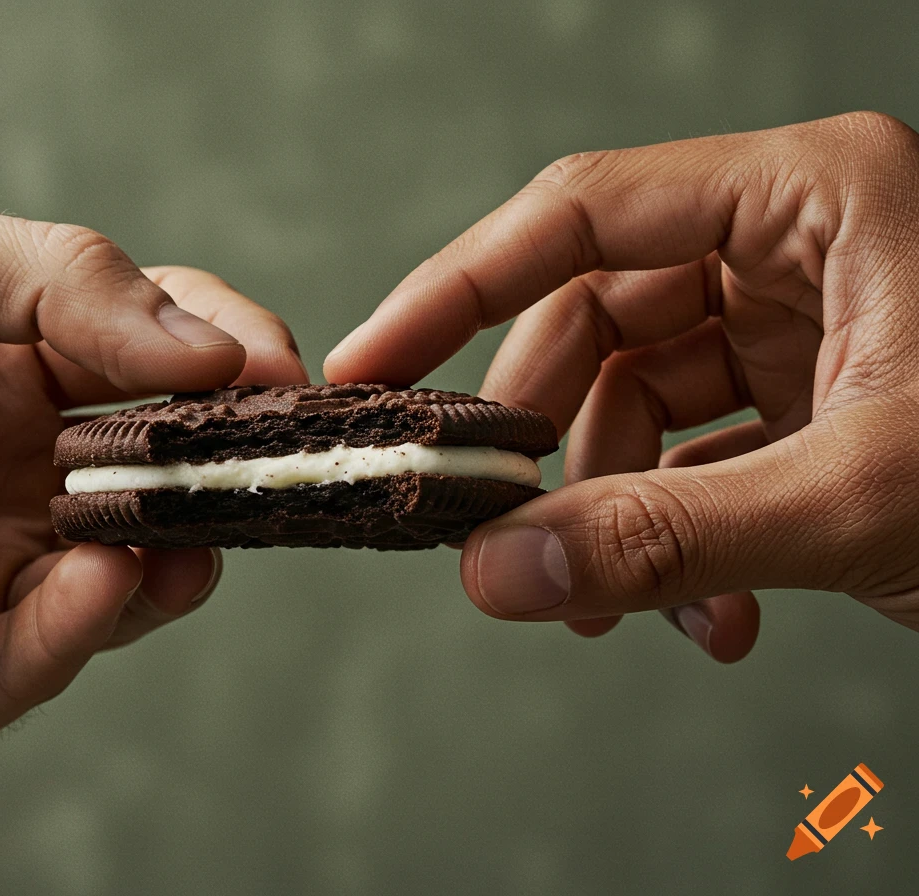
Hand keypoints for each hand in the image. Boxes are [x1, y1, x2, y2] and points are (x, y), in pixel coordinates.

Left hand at [0, 191, 305, 804]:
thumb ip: (44, 275)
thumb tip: (197, 343)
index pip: (148, 346)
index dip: (222, 350)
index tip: (270, 368)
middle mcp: (4, 467)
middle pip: (165, 460)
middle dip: (226, 456)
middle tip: (265, 454)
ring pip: (138, 565)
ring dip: (181, 546)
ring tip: (177, 529)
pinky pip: (54, 653)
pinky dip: (93, 621)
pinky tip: (93, 580)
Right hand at [326, 111, 918, 662]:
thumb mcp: (858, 500)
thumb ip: (665, 537)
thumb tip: (499, 577)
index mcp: (813, 195)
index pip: (580, 216)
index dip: (455, 291)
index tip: (374, 366)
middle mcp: (797, 239)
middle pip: (596, 322)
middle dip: (551, 449)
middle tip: (502, 541)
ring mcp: (804, 316)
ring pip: (638, 399)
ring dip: (619, 514)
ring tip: (633, 614)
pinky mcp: (814, 388)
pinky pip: (696, 449)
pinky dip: (680, 533)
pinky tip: (708, 616)